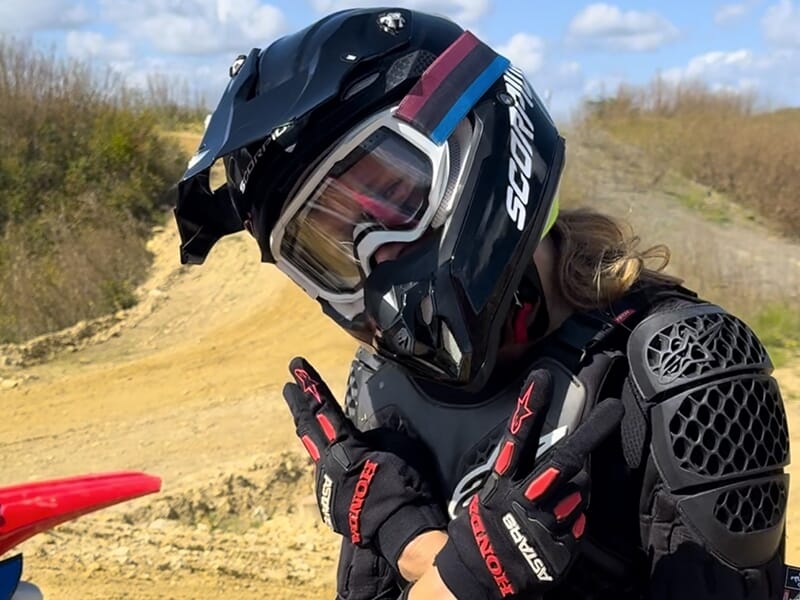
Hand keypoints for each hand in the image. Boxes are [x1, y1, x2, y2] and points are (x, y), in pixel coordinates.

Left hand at [282, 357, 446, 567]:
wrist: (398, 530)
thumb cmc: (403, 485)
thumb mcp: (398, 447)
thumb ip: (377, 436)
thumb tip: (369, 435)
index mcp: (343, 445)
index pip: (323, 407)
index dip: (310, 385)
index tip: (296, 366)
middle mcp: (326, 464)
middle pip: (307, 428)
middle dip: (298, 404)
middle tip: (288, 386)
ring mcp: (324, 487)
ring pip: (318, 456)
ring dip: (319, 441)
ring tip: (319, 427)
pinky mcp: (328, 505)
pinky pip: (329, 479)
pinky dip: (334, 469)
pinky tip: (344, 470)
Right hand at [434, 369, 623, 598]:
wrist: (478, 580)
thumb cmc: (484, 531)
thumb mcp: (490, 495)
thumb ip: (518, 476)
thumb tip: (554, 465)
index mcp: (503, 482)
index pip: (519, 437)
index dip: (531, 407)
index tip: (543, 377)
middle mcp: (524, 498)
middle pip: (564, 459)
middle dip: (592, 432)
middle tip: (615, 408)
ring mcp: (544, 524)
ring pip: (578, 493)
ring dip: (571, 497)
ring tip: (548, 510)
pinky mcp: (560, 549)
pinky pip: (578, 525)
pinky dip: (569, 526)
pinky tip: (549, 534)